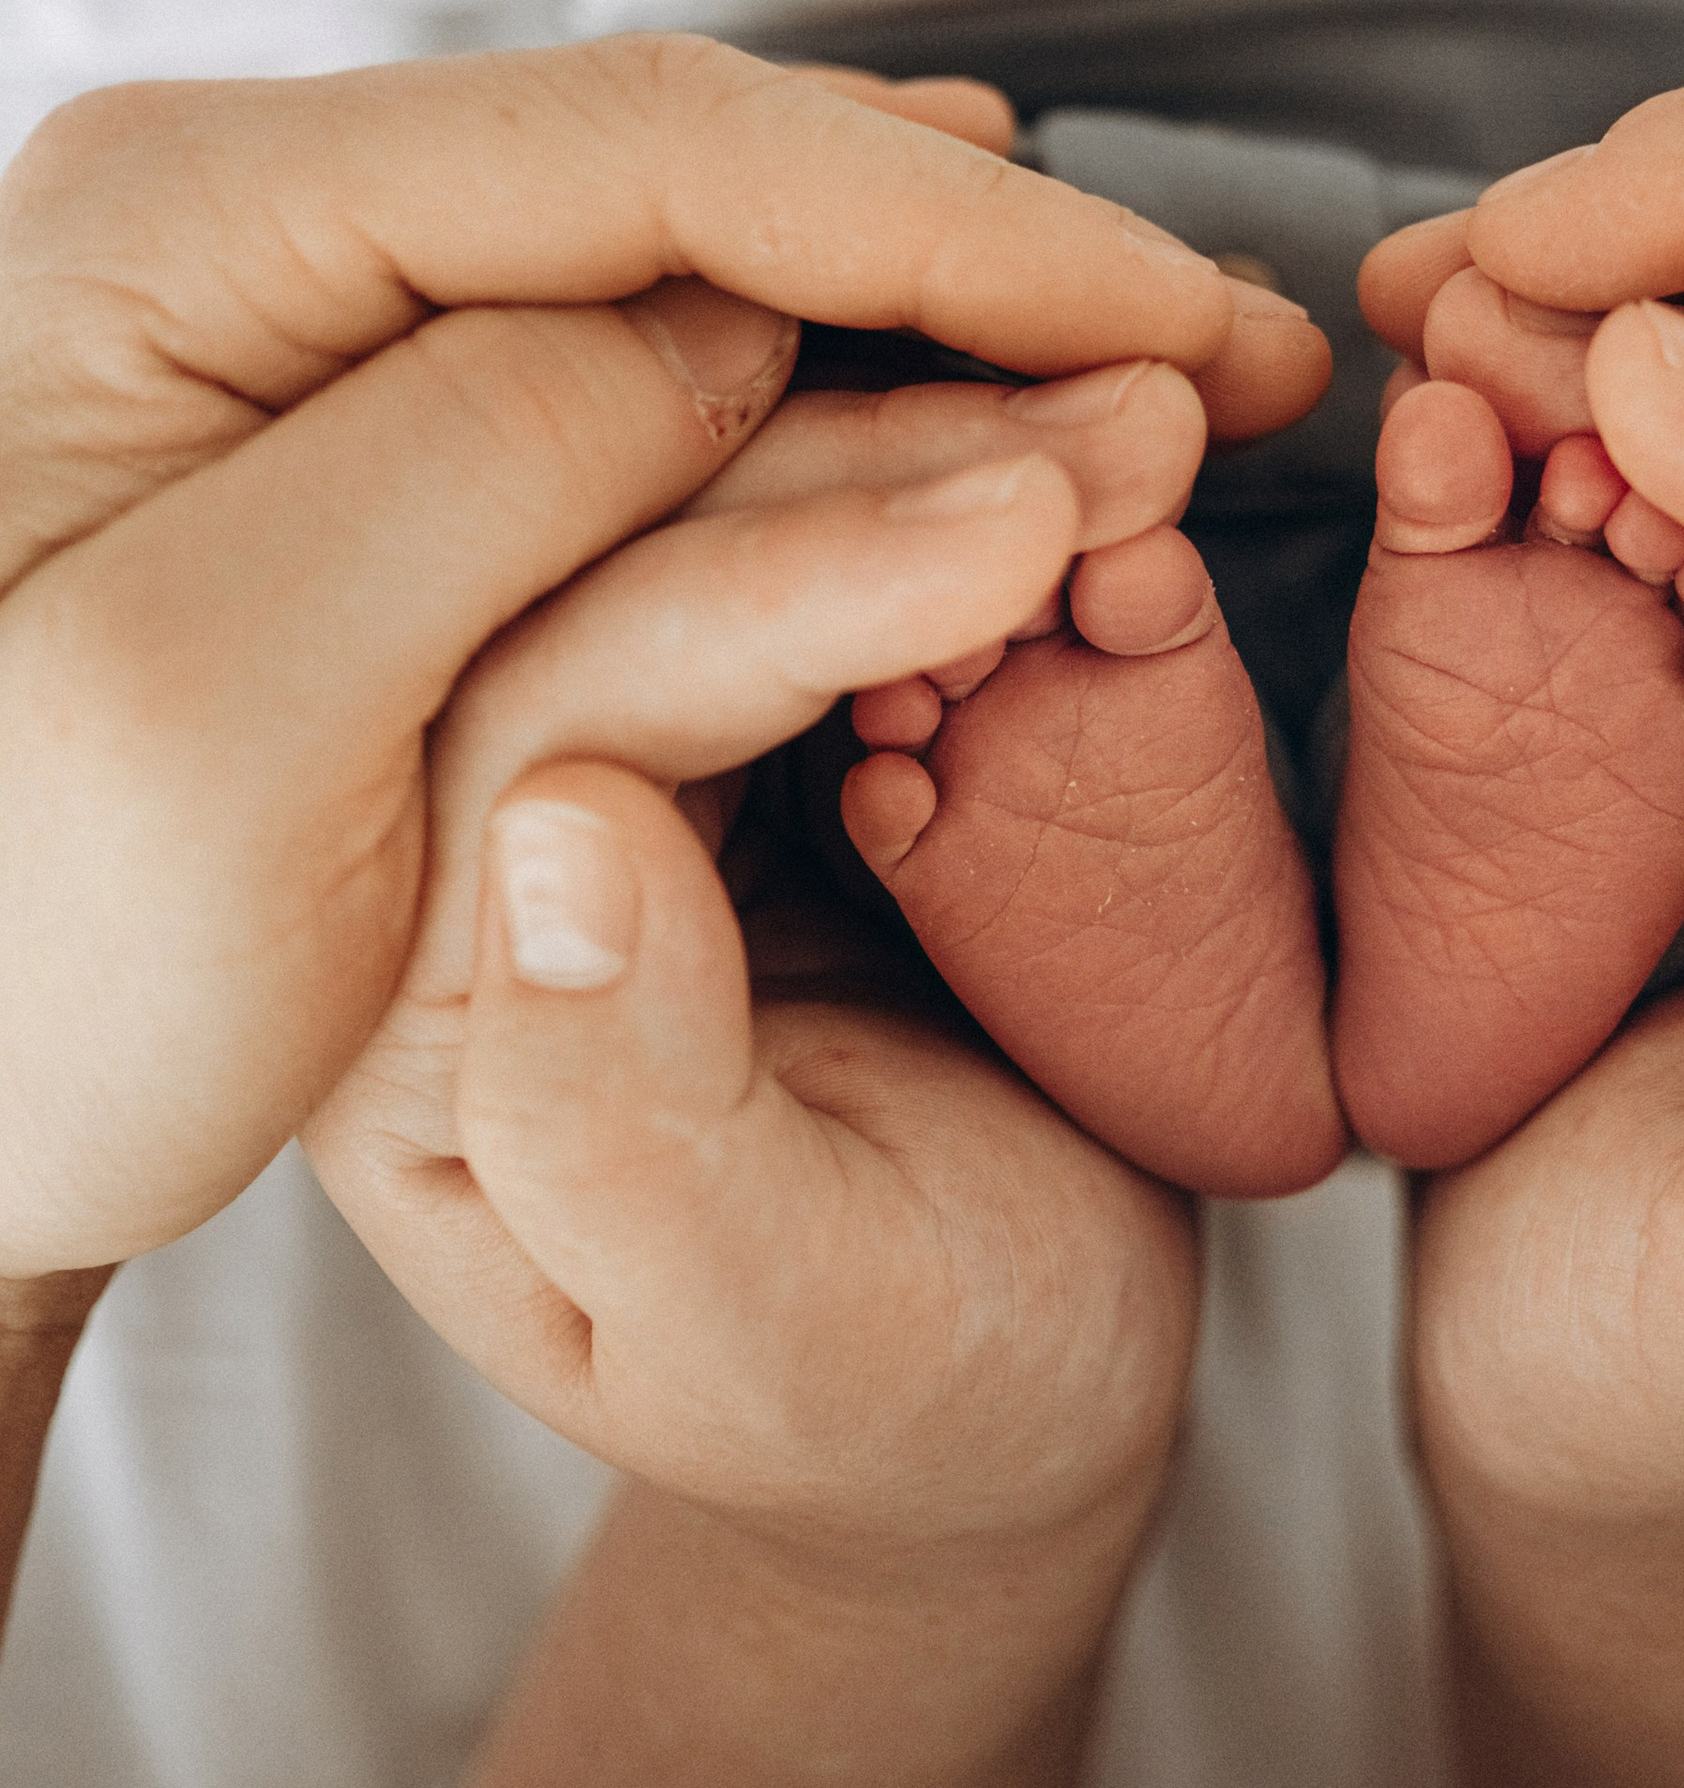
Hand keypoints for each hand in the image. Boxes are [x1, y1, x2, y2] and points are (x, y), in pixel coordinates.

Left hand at [0, 35, 1289, 1272]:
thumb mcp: (213, 716)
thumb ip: (478, 463)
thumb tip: (726, 328)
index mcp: (188, 232)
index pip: (649, 152)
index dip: (944, 225)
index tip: (1171, 314)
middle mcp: (249, 226)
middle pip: (699, 178)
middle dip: (993, 259)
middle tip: (1244, 348)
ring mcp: (303, 327)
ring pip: (697, 268)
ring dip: (946, 327)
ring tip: (1167, 374)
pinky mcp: (358, 441)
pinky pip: (644, 369)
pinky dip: (838, 387)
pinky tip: (970, 366)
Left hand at [306, 359, 1207, 1787]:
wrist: (996, 1388)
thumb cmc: (890, 1396)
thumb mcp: (772, 1321)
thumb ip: (632, 1119)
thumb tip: (564, 827)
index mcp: (410, 990)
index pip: (564, 698)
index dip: (797, 581)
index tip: (1028, 517)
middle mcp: (466, 830)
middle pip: (639, 545)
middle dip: (905, 448)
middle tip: (1146, 396)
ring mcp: (608, 738)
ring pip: (742, 492)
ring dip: (962, 412)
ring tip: (1170, 391)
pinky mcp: (737, 690)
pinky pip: (841, 515)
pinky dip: (991, 447)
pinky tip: (1130, 415)